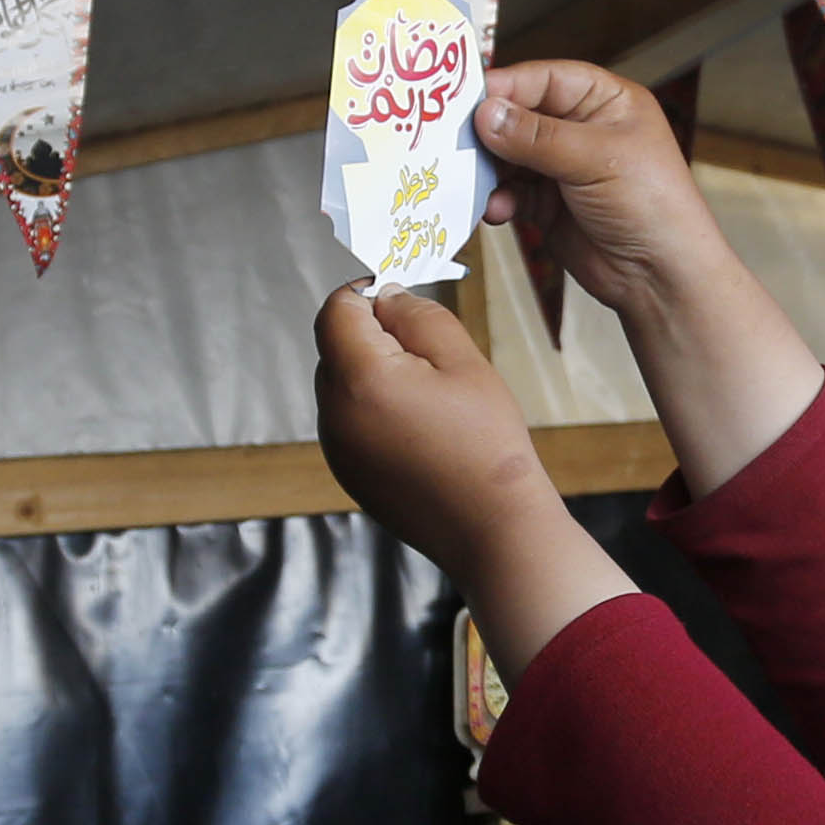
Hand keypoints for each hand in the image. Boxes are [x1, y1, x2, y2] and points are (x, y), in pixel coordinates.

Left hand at [313, 287, 634, 664]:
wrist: (493, 529)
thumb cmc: (486, 441)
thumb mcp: (462, 361)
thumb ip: (418, 315)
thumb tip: (386, 297)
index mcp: (357, 378)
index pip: (336, 309)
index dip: (367, 295)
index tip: (405, 305)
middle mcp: (332, 413)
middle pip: (335, 348)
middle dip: (374, 338)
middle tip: (432, 357)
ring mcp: (336, 449)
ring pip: (342, 385)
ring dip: (374, 375)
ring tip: (432, 400)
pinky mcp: (348, 474)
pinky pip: (349, 422)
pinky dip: (375, 411)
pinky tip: (422, 431)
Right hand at [477, 59, 823, 496]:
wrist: (659, 276)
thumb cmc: (651, 204)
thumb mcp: (596, 159)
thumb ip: (537, 136)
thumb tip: (486, 113)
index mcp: (604, 100)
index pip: (545, 79)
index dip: (506, 86)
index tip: (466, 98)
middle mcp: (580, 128)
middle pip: (519, 115)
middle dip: (489, 129)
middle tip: (453, 140)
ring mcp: (561, 167)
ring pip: (507, 155)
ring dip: (488, 169)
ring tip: (470, 179)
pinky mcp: (547, 204)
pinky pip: (510, 192)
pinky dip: (498, 199)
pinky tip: (496, 211)